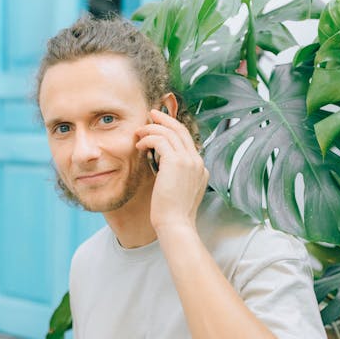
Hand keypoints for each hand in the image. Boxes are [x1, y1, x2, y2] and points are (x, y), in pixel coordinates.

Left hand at [136, 108, 208, 231]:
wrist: (175, 224)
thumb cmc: (172, 215)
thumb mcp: (179, 193)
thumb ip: (177, 178)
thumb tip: (164, 170)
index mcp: (200, 169)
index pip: (187, 142)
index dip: (173, 130)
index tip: (160, 126)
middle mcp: (197, 162)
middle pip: (182, 130)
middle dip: (165, 119)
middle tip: (151, 114)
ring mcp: (189, 161)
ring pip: (170, 132)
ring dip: (152, 128)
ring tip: (139, 131)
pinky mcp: (176, 162)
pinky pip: (160, 140)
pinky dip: (148, 139)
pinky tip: (139, 145)